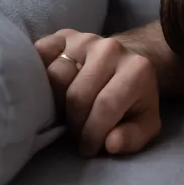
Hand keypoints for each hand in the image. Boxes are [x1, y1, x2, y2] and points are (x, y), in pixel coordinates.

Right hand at [34, 29, 161, 155]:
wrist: (127, 68)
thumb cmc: (133, 103)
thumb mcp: (144, 126)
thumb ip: (133, 138)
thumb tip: (111, 144)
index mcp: (137, 70)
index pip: (106, 105)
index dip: (92, 133)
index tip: (88, 149)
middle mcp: (111, 48)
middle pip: (77, 93)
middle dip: (74, 123)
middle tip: (77, 135)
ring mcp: (86, 39)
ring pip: (55, 75)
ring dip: (56, 102)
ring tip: (66, 113)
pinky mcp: (64, 35)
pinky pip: (41, 53)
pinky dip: (39, 72)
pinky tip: (50, 89)